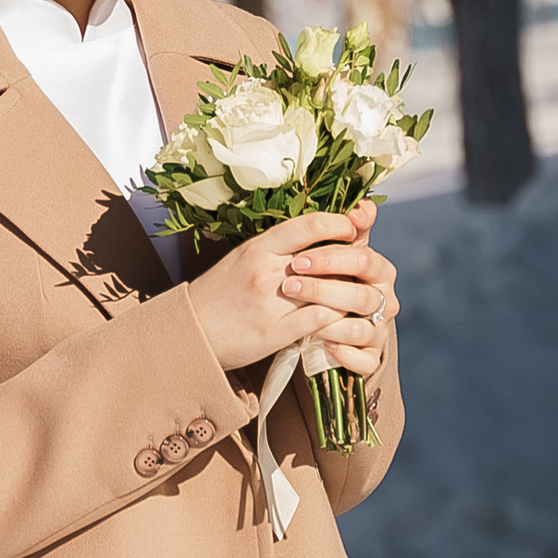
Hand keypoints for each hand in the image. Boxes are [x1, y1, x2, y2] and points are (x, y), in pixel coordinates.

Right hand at [188, 206, 392, 377]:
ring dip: (349, 289)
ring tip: (358, 288)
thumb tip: (319, 229)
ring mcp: (271, 304)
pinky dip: (337, 316)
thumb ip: (280, 245)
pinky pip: (319, 320)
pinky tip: (342, 314)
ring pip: (328, 289)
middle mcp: (265, 272)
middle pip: (324, 256)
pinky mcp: (275, 334)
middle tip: (365, 261)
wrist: (192, 331)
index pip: (309, 225)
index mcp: (258, 248)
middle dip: (352, 258)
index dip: (339, 223)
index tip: (352, 229)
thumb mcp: (246, 257)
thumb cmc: (221, 291)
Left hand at [284, 202, 397, 384]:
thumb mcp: (331, 252)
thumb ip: (347, 228)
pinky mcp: (370, 357)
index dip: (333, 259)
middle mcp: (386, 300)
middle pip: (363, 295)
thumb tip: (364, 205)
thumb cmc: (325, 279)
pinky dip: (344, 354)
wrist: (320, 321)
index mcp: (380, 269)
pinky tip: (321, 346)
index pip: (364, 259)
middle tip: (289, 287)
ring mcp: (380, 330)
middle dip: (324, 290)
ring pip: (361, 329)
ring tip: (298, 318)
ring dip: (329, 324)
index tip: (298, 260)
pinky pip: (364, 361)